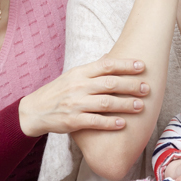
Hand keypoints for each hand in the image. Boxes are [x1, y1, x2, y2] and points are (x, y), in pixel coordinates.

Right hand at [18, 56, 149, 136]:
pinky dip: (110, 123)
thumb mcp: (72, 75)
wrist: (34, 111)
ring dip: (125, 105)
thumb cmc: (58, 91)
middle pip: (110, 84)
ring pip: (106, 103)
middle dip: (131, 86)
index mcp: (80, 72)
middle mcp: (78, 86)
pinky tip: (123, 123)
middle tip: (146, 88)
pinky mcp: (73, 121)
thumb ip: (92, 69)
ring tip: (141, 106)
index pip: (106, 65)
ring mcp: (75, 104)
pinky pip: (95, 121)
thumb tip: (110, 57)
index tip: (142, 66)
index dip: (125, 65)